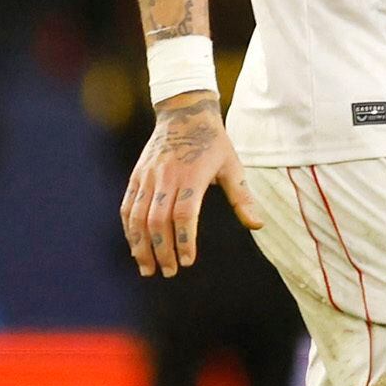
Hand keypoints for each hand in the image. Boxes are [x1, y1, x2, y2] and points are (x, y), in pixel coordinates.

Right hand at [122, 93, 262, 277]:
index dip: (184, 240)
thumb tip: (258, 225)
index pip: (184, 214)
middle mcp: (166, 177)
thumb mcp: (233, 167)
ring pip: (138, 216)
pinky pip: (127, 206)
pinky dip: (129, 228)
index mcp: (192, 176)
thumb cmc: (213, 143)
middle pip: (158, 220)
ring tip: (146, 268)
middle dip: (161, 250)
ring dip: (140, 245)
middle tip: (169, 272)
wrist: (184, 113)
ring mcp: (147, 176)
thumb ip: (242, 198)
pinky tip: (135, 246)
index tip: (187, 261)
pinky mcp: (137, 176)